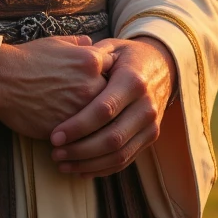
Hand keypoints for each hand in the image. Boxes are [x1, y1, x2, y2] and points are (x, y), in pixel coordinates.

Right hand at [0, 35, 112, 138]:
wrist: (2, 80)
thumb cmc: (26, 59)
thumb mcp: (55, 42)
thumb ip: (78, 43)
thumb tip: (91, 42)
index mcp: (91, 61)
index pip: (116, 72)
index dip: (112, 78)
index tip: (107, 83)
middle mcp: (91, 84)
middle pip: (114, 98)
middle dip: (109, 102)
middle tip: (101, 107)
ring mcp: (81, 108)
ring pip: (103, 121)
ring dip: (99, 124)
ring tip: (92, 126)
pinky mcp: (69, 128)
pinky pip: (86, 136)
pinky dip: (84, 137)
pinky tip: (79, 136)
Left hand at [48, 37, 176, 176]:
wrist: (162, 67)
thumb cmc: (127, 57)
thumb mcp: (112, 48)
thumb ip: (91, 57)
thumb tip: (65, 63)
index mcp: (133, 81)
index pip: (104, 110)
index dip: (78, 126)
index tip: (54, 136)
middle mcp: (146, 106)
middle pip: (112, 138)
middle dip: (80, 150)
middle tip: (55, 153)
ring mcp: (151, 125)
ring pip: (119, 154)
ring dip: (89, 164)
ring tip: (62, 164)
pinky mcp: (151, 137)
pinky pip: (126, 160)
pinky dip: (102, 169)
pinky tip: (80, 170)